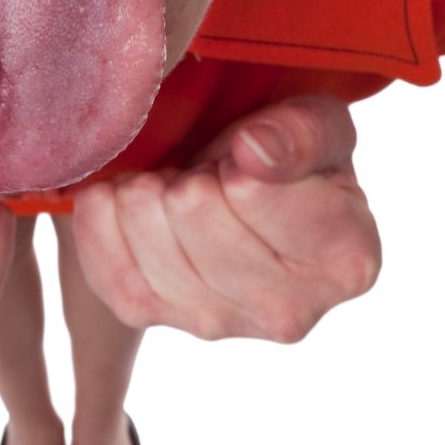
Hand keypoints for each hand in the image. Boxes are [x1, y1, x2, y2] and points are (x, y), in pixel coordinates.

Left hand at [69, 93, 380, 342]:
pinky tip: (135, 195)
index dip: (243, 150)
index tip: (251, 150)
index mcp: (345, 262)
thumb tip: (255, 152)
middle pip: (193, 208)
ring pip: (145, 226)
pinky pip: (99, 250)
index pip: (255, 191)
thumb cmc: (288, 152)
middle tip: (213, 169)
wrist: (240, 187)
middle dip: (196, 168)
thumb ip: (302, 133)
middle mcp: (286, 313)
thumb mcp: (319, 121)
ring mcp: (212, 323)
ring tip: (181, 182)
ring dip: (152, 185)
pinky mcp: (147, 315)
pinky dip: (104, 208)